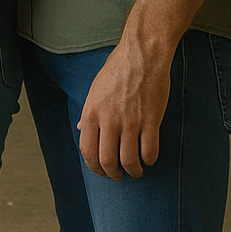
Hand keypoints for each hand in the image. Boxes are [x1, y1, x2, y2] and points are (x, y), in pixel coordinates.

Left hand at [77, 38, 172, 179]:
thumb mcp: (94, 89)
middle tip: (118, 176)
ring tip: (135, 171)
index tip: (101, 171)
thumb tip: (79, 129)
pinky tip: (148, 158)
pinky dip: (149, 160)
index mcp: (91, 113)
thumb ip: (88, 112)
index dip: (94, 167)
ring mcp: (130, 122)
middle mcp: (108, 120)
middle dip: (112, 174)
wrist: (142, 55)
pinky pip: (149, 151)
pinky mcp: (151, 121)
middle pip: (107, 160)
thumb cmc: (117, 69)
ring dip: (133, 171)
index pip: (87, 150)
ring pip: (129, 160)